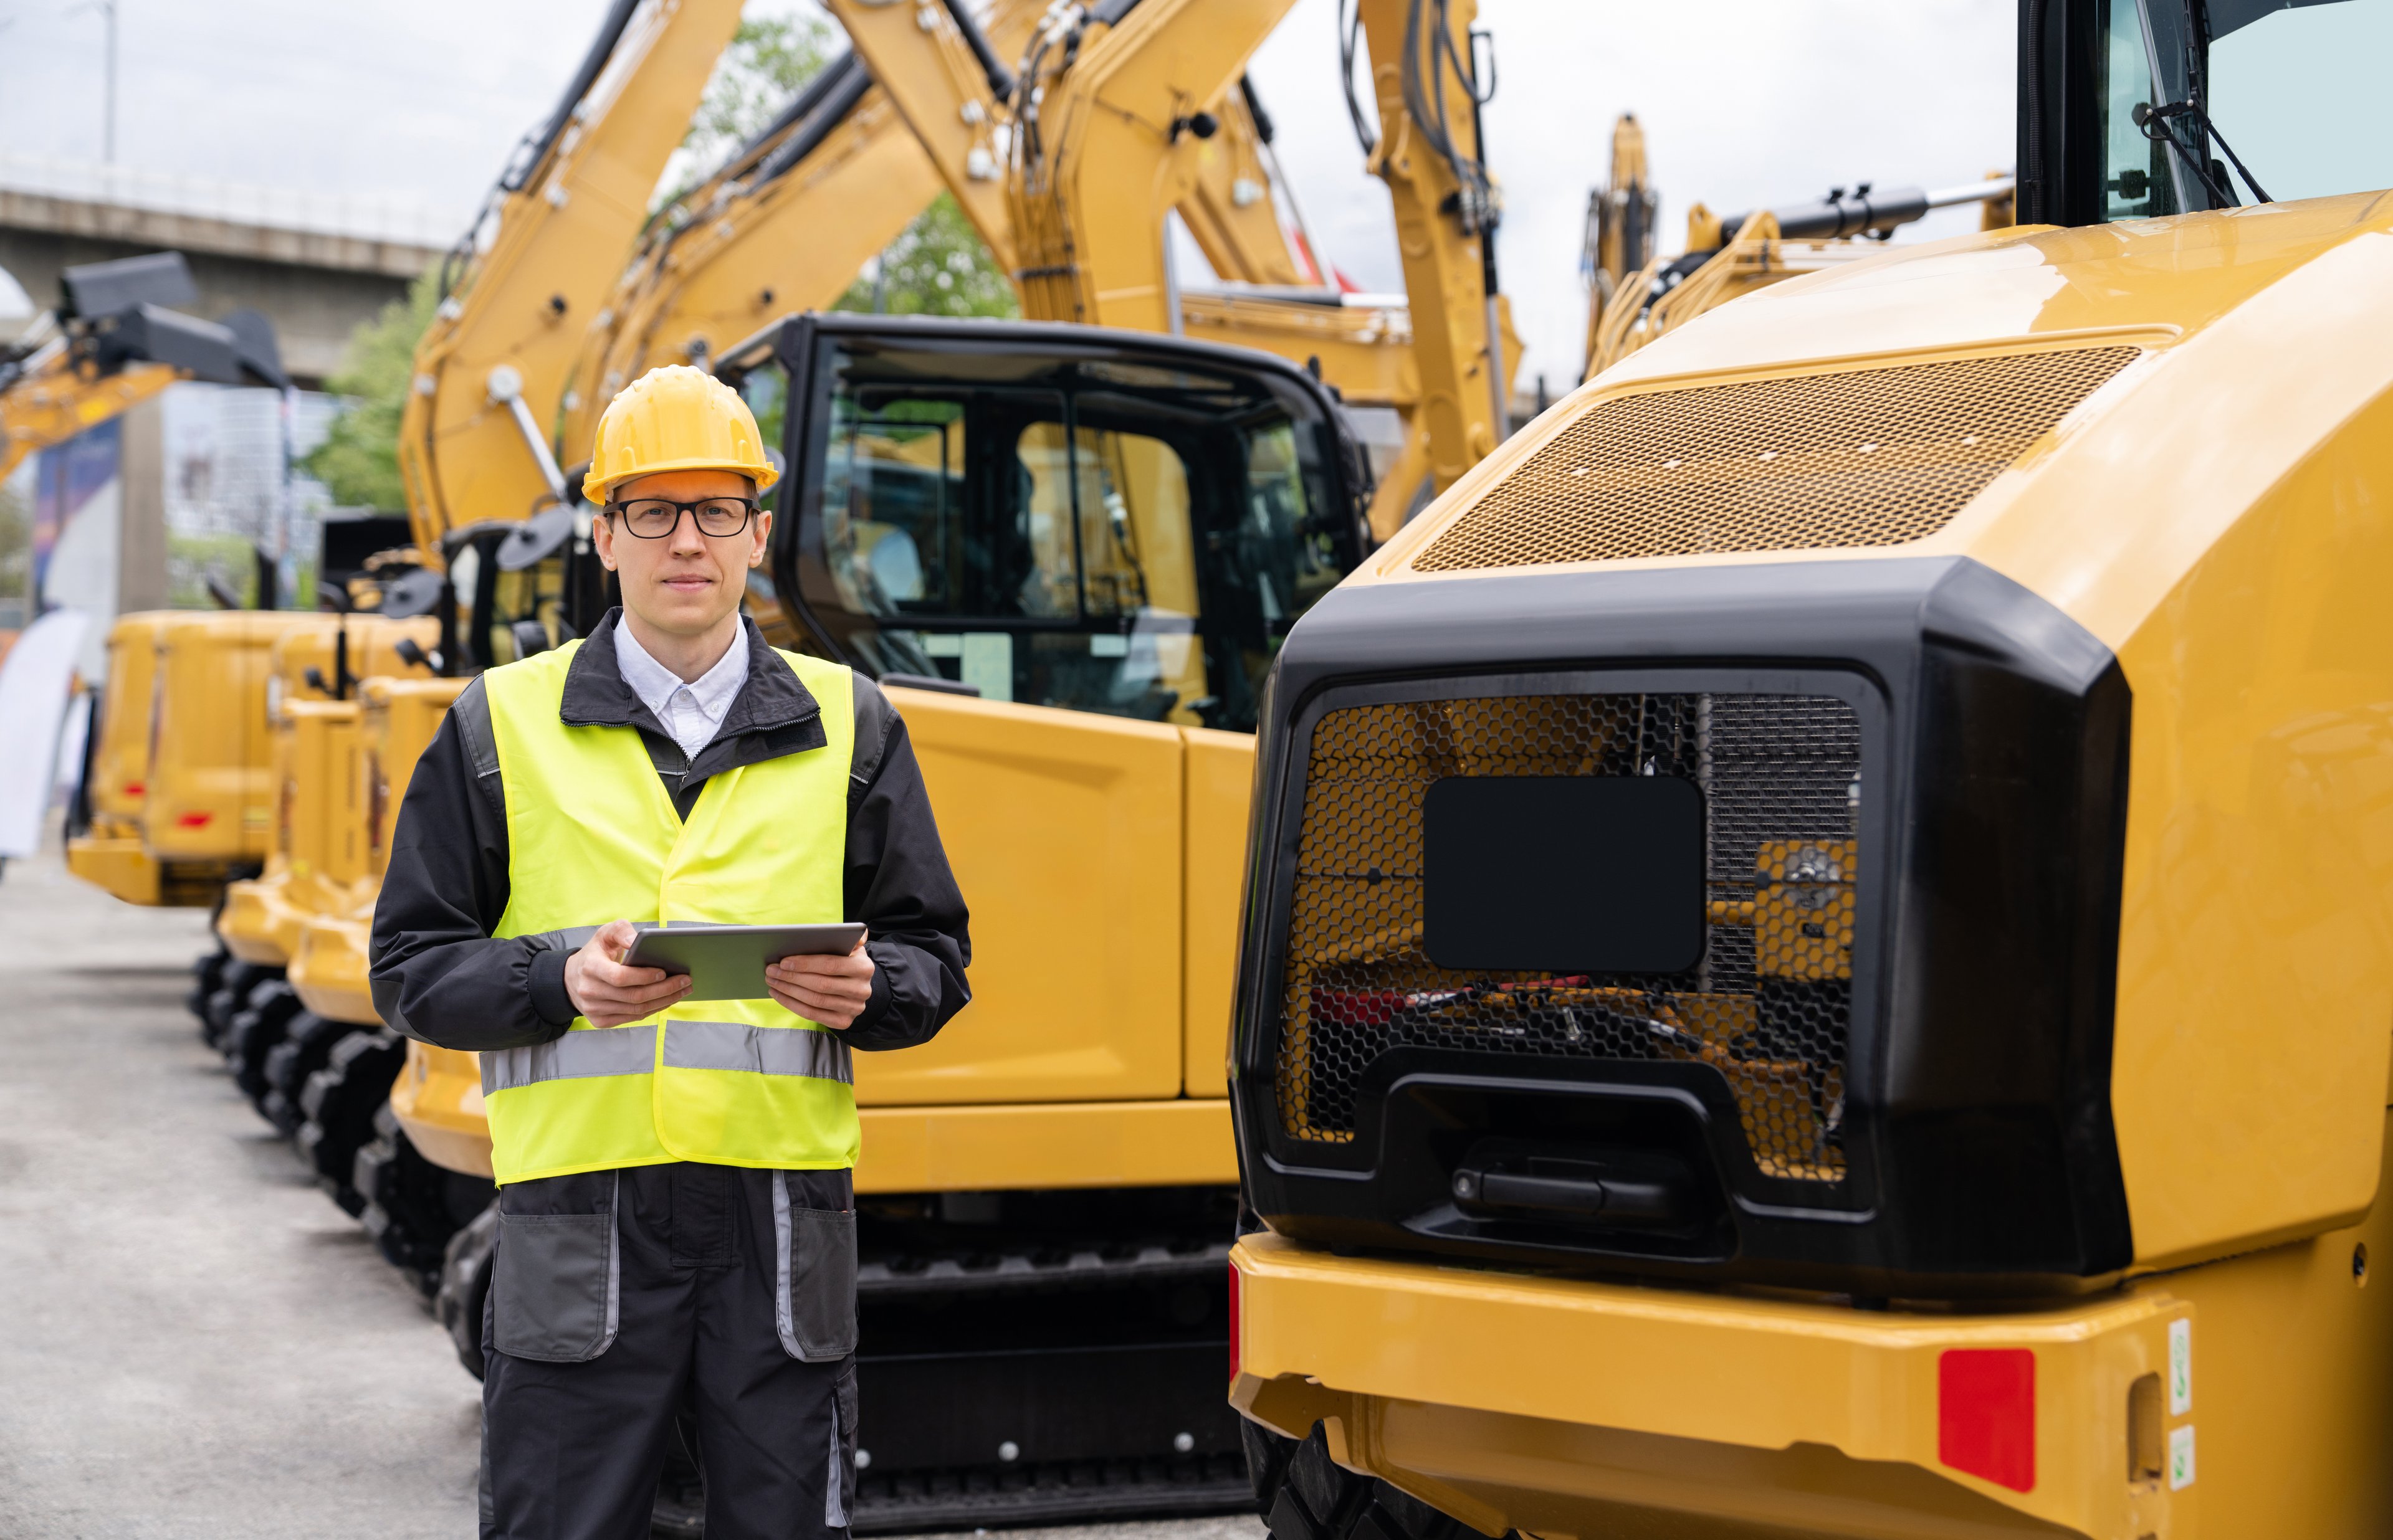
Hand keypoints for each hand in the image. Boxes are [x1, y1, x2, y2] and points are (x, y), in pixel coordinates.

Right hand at [564, 920, 691, 1027]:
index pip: (620, 977)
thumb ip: (621, 930)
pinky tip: (668, 999)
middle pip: (633, 996)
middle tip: (686, 980)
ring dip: (665, 1001)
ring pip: (636, 1010)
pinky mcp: (600, 1021)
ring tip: (683, 989)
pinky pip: (633, 1018)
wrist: (571, 978)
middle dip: (664, 989)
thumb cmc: (595, 953)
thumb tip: (636, 941)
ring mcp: (594, 1009)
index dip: (644, 977)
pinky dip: (654, 1009)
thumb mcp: (604, 934)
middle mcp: (589, 991)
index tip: (664, 971)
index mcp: (590, 967)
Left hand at [766, 932, 874, 1028]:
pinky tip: (778, 995)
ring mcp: (854, 1008)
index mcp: (863, 967)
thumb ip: (845, 937)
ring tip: (772, 981)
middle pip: (821, 985)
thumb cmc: (846, 962)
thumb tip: (835, 932)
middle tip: (771, 970)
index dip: (805, 964)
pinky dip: (791, 1004)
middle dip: (792, 977)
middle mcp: (862, 990)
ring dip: (788, 991)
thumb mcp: (850, 948)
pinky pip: (812, 1015)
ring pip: (814, 1001)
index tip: (784, 961)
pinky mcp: (843, 1022)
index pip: (831, 965)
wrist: (857, 986)